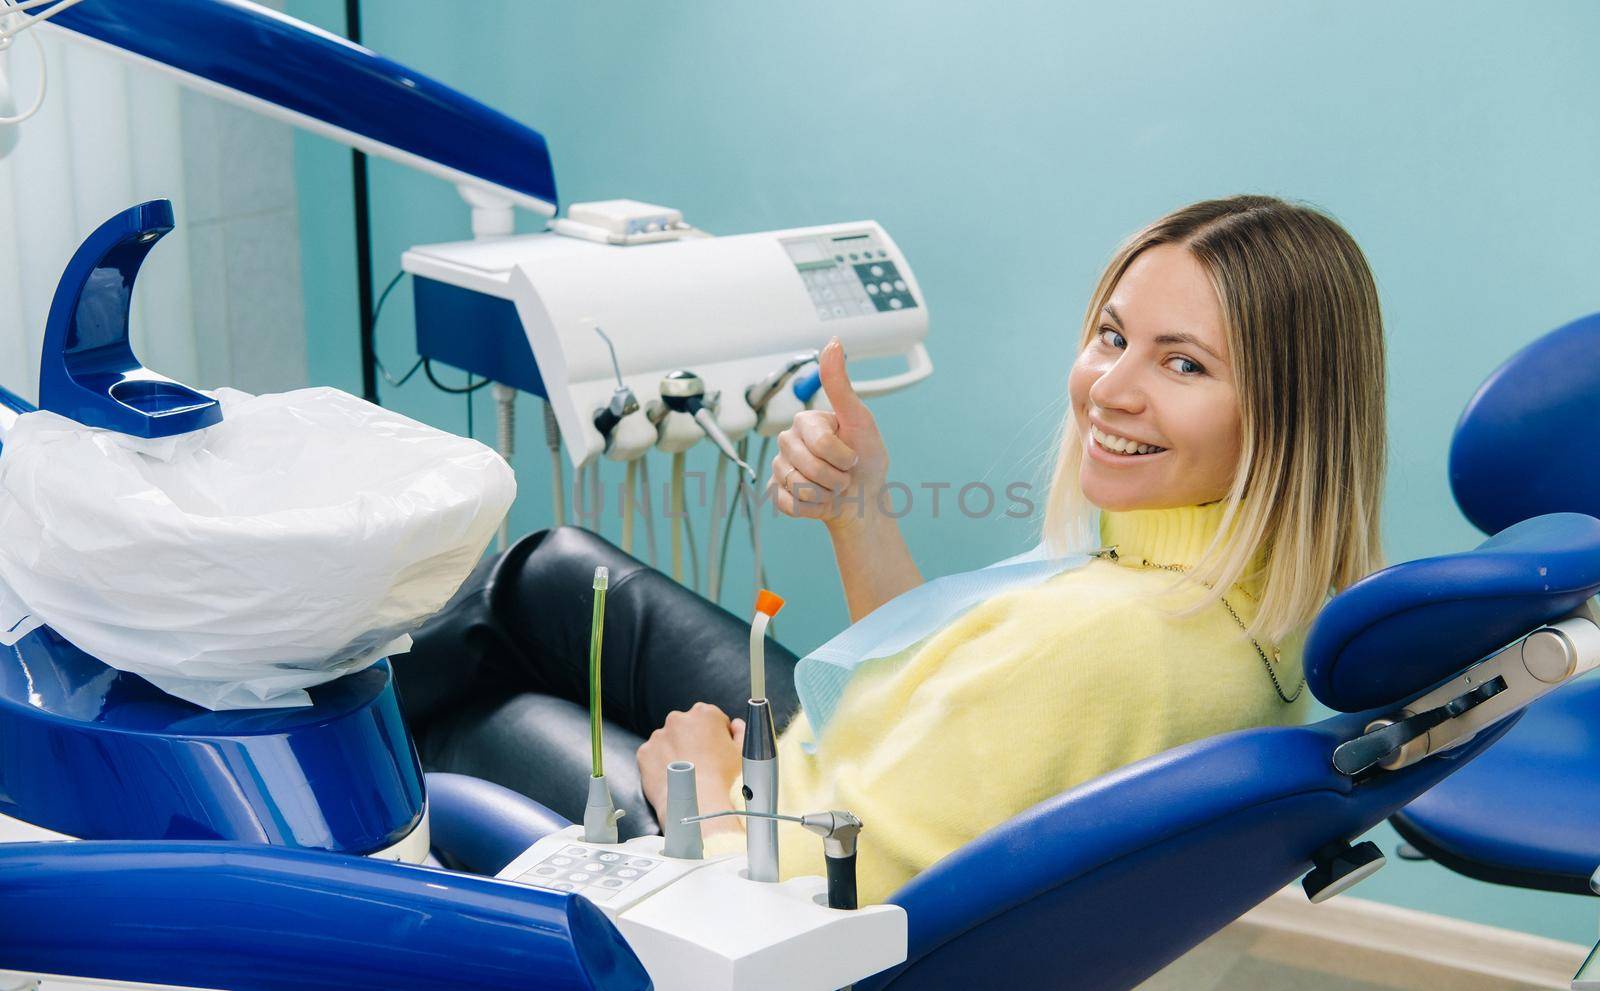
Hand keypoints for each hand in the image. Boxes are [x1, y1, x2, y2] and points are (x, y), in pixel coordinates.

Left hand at [636, 702, 746, 836]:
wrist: (698, 805)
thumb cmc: (725, 780)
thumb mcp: (743, 753)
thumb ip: (741, 732)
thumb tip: (735, 725)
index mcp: (705, 713)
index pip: (712, 719)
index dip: (716, 736)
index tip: (717, 752)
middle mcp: (678, 719)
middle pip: (687, 727)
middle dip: (693, 740)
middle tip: (701, 764)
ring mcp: (659, 735)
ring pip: (668, 741)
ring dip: (675, 751)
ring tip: (686, 774)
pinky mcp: (644, 752)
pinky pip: (653, 756)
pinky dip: (660, 764)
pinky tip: (672, 777)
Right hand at [769, 336, 889, 531]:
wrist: (864, 500)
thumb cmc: (866, 460)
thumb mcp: (860, 419)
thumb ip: (840, 384)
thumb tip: (833, 341)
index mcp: (806, 422)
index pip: (820, 443)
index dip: (843, 456)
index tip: (853, 456)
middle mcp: (788, 442)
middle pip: (807, 466)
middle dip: (835, 478)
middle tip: (844, 475)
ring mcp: (780, 468)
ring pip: (798, 486)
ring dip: (825, 494)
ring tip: (833, 487)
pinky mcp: (777, 493)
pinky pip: (789, 504)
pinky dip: (812, 508)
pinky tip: (820, 501)